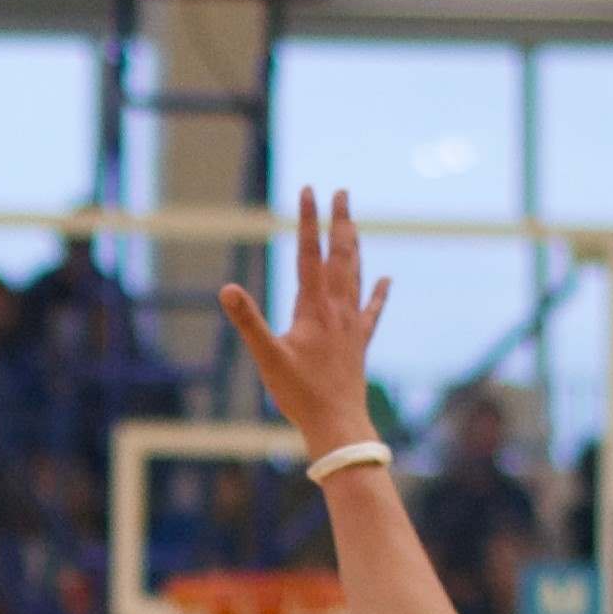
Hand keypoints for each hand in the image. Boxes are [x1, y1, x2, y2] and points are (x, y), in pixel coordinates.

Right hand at [215, 187, 389, 465]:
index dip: (308, 221)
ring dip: (355, 246)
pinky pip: (371, 310)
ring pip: (356, 275)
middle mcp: (337, 309)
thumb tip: (227, 290)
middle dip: (340, 221)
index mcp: (314, 307)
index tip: (309, 190)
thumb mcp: (267, 357)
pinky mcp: (359, 342)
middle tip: (341, 192)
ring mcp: (351, 324)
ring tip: (354, 223)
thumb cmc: (300, 394)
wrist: (337, 423)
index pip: (310, 253)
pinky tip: (385, 279)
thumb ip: (248, 321)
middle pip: (341, 255)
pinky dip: (378, 292)